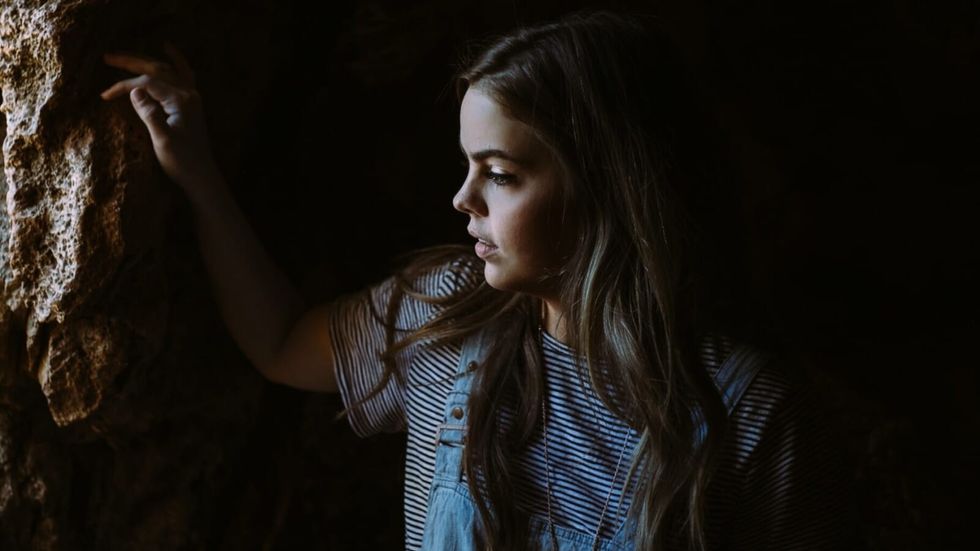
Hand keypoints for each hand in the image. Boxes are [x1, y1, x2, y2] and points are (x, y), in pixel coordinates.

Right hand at [101, 43, 221, 197]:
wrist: (201, 177)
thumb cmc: (182, 162)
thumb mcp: (162, 140)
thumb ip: (149, 113)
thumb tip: (134, 90)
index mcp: (181, 101)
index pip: (147, 84)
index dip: (124, 86)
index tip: (105, 95)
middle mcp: (188, 95)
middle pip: (158, 69)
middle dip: (132, 62)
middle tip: (108, 57)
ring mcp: (192, 98)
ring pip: (168, 70)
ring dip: (147, 61)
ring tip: (127, 55)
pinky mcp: (191, 105)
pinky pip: (184, 75)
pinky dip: (176, 61)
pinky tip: (167, 49)